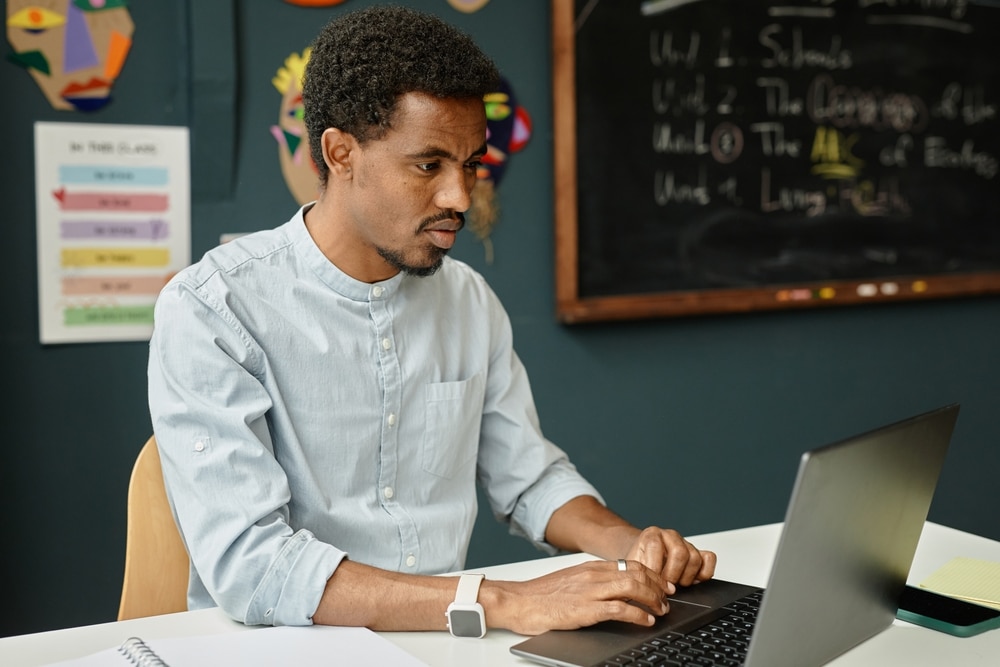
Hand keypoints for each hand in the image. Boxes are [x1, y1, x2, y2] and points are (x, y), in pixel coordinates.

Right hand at [482, 559, 672, 634]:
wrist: (518, 601)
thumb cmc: (542, 595)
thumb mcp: (571, 580)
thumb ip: (593, 581)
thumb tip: (616, 588)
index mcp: (591, 567)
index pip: (631, 564)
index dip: (653, 575)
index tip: (663, 585)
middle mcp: (593, 575)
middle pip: (637, 573)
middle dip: (658, 586)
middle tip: (667, 598)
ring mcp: (589, 591)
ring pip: (633, 587)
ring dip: (653, 600)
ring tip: (660, 611)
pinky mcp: (585, 610)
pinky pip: (619, 609)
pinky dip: (638, 615)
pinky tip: (646, 621)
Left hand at [626, 526, 716, 586]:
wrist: (642, 556)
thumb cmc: (637, 563)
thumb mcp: (631, 566)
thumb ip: (634, 573)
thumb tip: (638, 590)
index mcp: (651, 535)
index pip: (655, 546)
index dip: (654, 569)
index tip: (651, 583)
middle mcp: (670, 536)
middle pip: (680, 553)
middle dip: (672, 575)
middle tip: (665, 585)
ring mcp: (686, 543)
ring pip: (695, 558)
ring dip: (686, 577)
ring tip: (675, 583)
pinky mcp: (698, 553)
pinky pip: (709, 559)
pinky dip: (704, 573)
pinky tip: (691, 579)